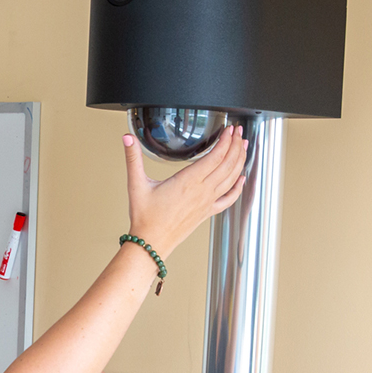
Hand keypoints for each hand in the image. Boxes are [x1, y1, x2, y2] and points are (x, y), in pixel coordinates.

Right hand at [124, 125, 246, 257]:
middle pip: (227, 164)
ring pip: (231, 179)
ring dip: (240, 161)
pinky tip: (242, 179)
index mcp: (188, 182)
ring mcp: (207, 203)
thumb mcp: (136, 184)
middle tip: (239, 132)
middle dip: (236, 146)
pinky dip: (238, 187)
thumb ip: (133, 158)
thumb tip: (127, 138)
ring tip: (244, 147)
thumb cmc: (145, 218)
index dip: (225, 141)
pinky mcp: (207, 212)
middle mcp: (202, 191)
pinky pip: (229, 199)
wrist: (151, 243)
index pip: (215, 157)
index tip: (229, 129)